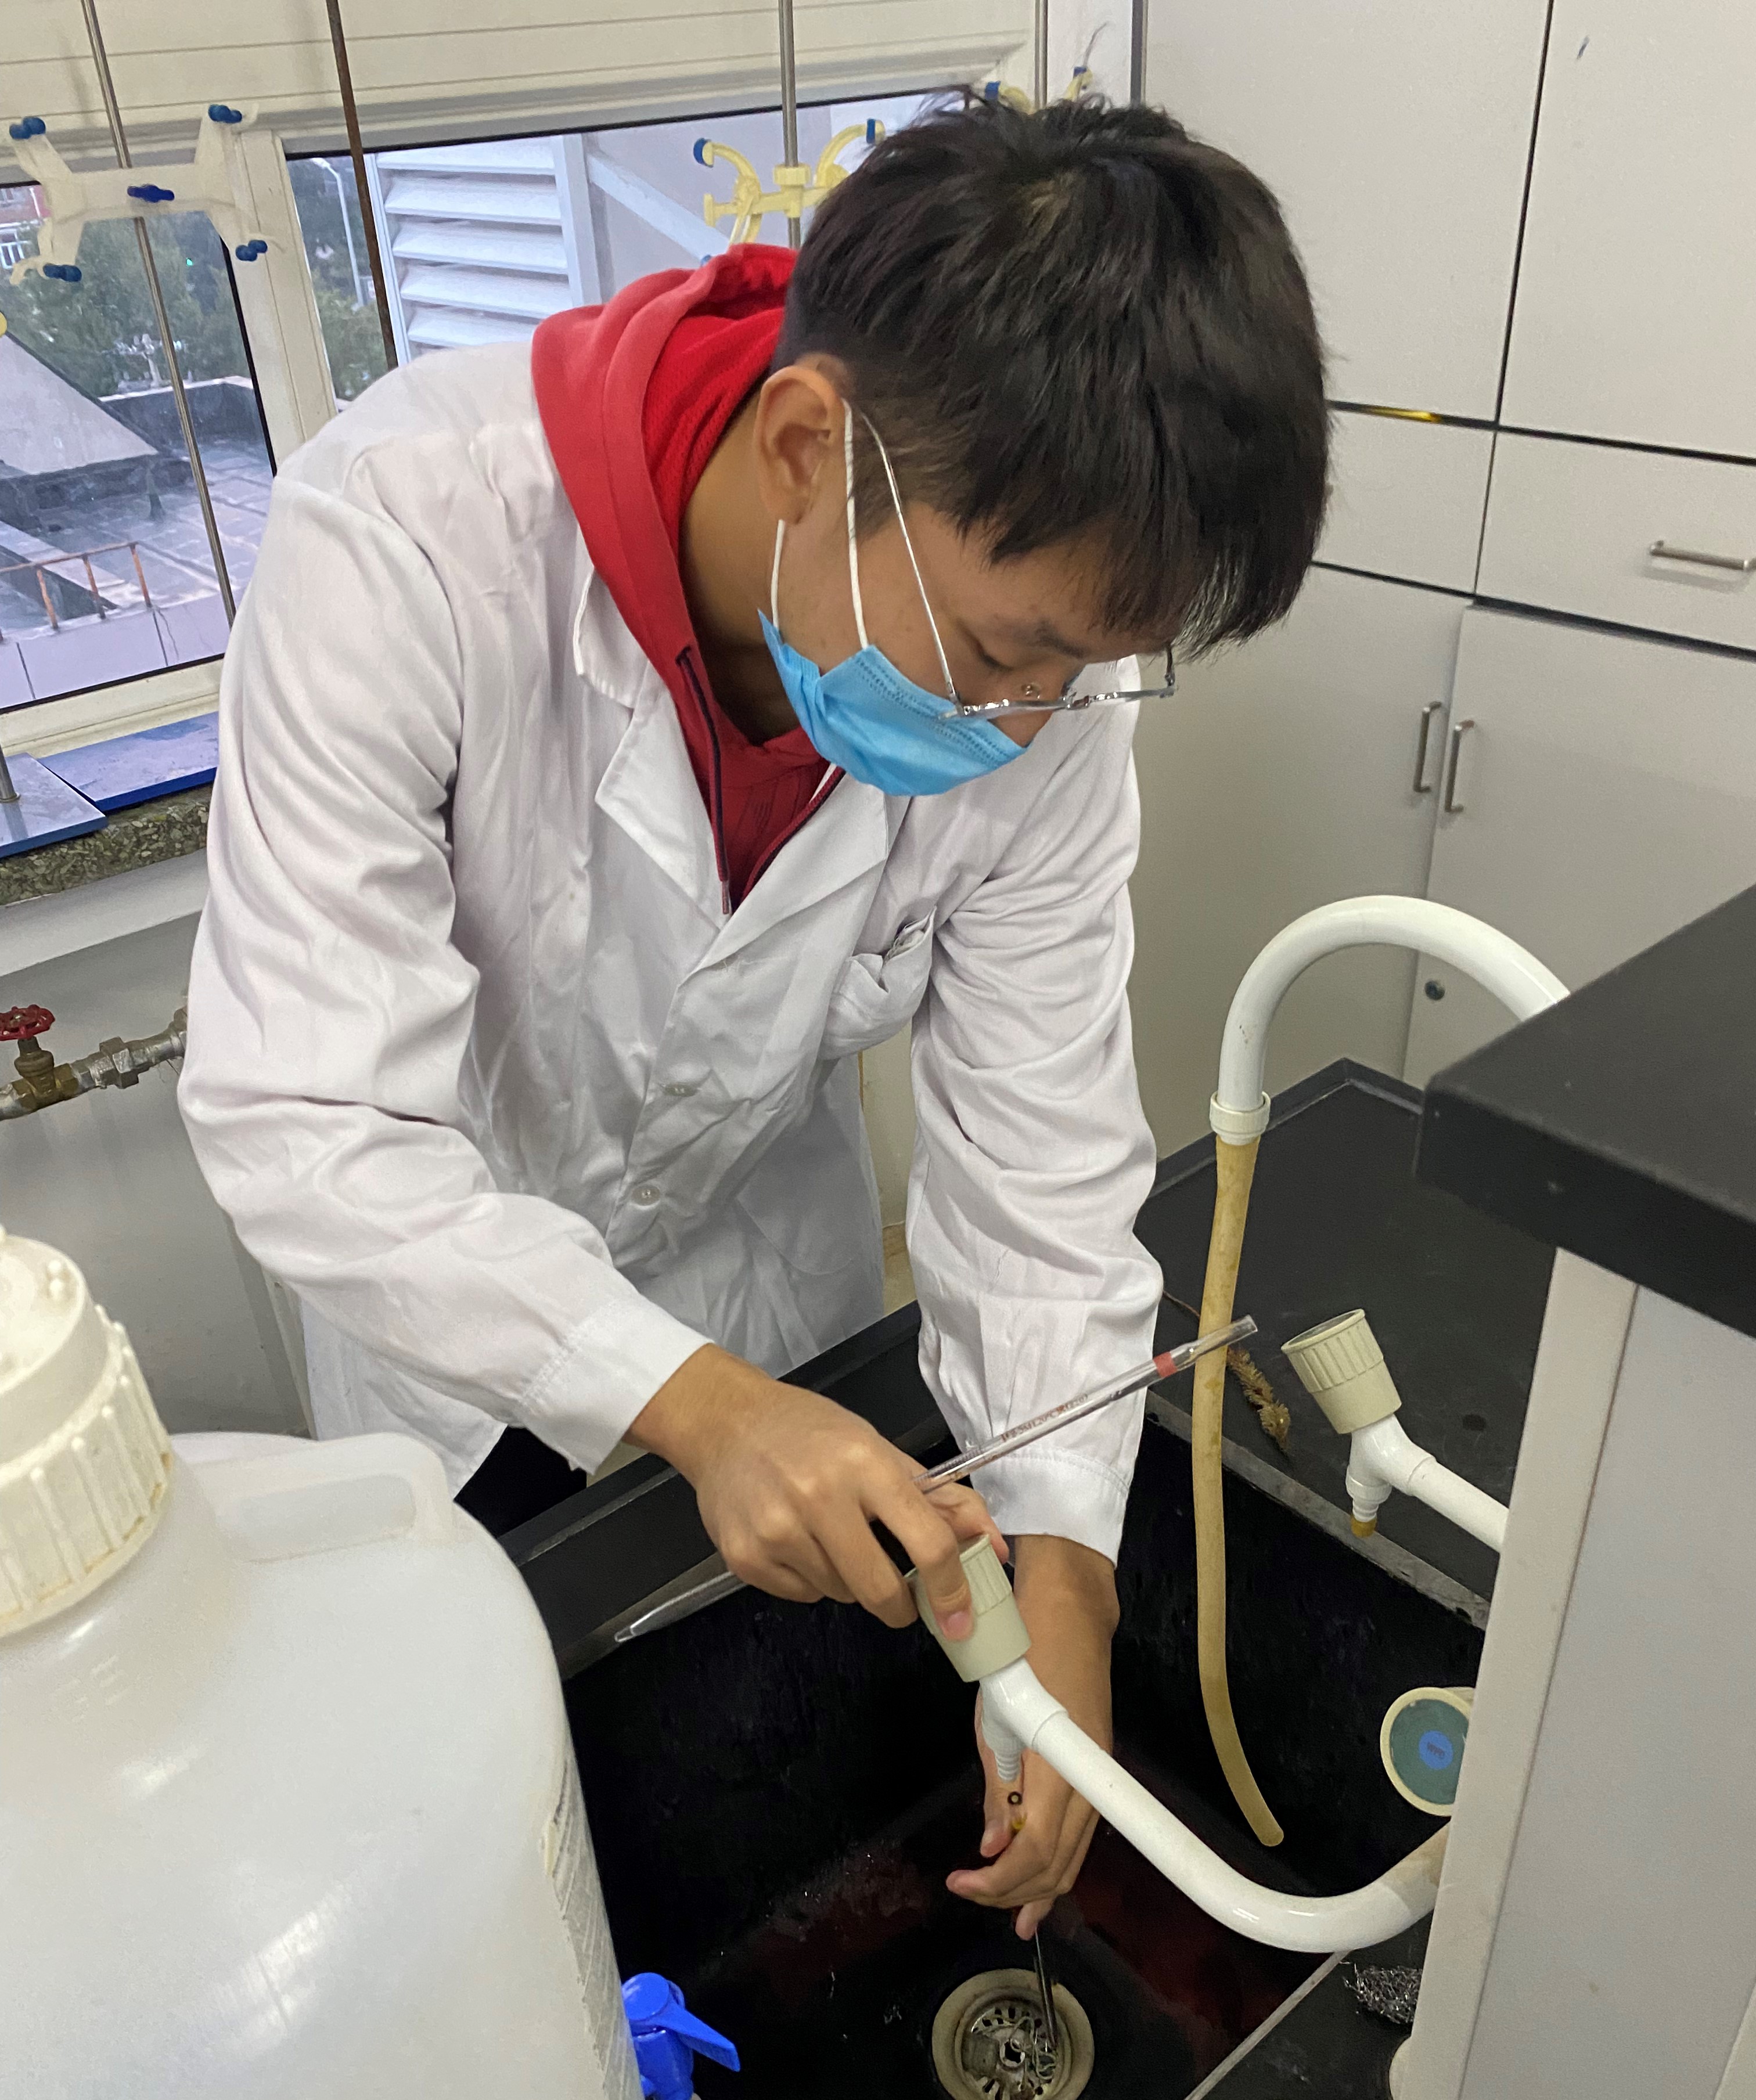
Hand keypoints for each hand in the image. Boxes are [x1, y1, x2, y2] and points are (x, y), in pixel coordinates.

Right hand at [630, 1344, 1005, 1633]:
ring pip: (841, 1594)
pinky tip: (797, 1540)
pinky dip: (811, 1580)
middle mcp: (819, 1496)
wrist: (725, 1423)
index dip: (951, 1588)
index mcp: (864, 1464)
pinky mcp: (745, 1557)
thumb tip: (993, 1546)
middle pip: (881, 1589)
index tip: (960, 1617)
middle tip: (900, 1596)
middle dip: (900, 1604)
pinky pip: (803, 1595)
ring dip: (849, 1580)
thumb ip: (940, 1499)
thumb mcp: (879, 1449)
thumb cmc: (811, 1433)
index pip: (927, 1541)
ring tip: (828, 1535)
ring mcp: (777, 1530)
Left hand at [945, 1534, 1117, 1937]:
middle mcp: (1091, 1777)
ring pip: (1076, 1852)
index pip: (1040, 1847)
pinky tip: (1036, 1874)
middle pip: (1060, 1861)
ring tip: (1012, 1912)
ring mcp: (1101, 1774)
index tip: (964, 1883)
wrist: (1070, 1612)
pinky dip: (1057, 1858)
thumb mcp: (994, 1717)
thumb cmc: (1024, 1653)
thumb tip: (993, 1846)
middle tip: (974, 1895)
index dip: (1004, 1880)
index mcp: (1060, 1762)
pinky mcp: (1100, 1768)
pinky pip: (1080, 1830)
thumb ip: (998, 1786)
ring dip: (1041, 1885)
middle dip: (1017, 1891)